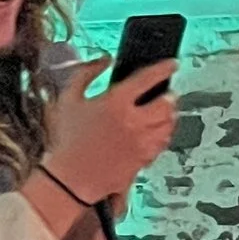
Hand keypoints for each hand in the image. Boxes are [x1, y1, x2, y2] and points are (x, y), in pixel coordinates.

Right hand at [43, 60, 177, 207]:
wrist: (69, 179)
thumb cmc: (66, 140)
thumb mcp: (68, 98)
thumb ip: (86, 73)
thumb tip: (104, 60)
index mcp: (116, 103)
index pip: (149, 78)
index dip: (164, 68)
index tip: (172, 64)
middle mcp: (133, 122)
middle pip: (167, 103)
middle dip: (169, 95)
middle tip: (167, 93)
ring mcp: (141, 143)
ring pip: (169, 124)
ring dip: (170, 115)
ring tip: (164, 111)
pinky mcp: (144, 160)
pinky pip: (163, 143)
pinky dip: (164, 134)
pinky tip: (156, 132)